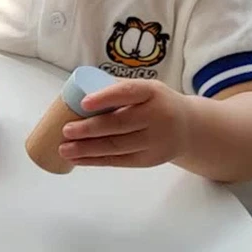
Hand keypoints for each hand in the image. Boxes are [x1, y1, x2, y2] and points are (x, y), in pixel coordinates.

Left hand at [58, 79, 190, 167]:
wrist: (187, 127)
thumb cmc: (154, 103)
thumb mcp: (144, 90)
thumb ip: (116, 89)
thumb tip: (76, 94)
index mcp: (152, 92)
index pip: (128, 92)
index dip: (106, 97)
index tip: (84, 103)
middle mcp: (158, 116)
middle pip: (119, 124)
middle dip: (90, 129)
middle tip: (66, 130)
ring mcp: (155, 141)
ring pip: (116, 146)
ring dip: (87, 149)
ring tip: (64, 149)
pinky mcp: (149, 160)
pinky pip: (118, 161)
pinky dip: (95, 161)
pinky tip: (76, 160)